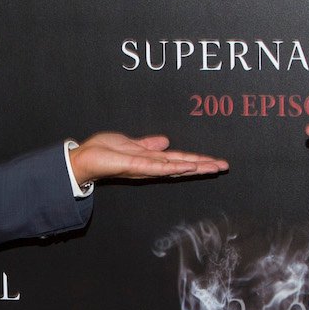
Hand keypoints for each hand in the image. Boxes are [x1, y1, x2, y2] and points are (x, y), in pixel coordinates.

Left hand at [68, 133, 227, 185]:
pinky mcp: (137, 167)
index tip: (215, 161)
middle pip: (183, 165)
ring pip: (176, 167)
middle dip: (204, 165)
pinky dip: (175, 167)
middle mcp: (151, 166)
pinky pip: (160, 167)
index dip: (197, 160)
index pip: (179, 159)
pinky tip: (189, 166)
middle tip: (224, 166)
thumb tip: (165, 141)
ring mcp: (145, 168)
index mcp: (151, 160)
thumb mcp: (130, 144)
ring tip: (214, 167)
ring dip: (196, 167)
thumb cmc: (103, 152)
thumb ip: (148, 144)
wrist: (84, 158)